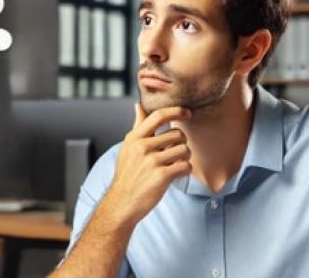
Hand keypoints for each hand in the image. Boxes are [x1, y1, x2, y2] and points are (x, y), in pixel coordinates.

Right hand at [101, 104, 192, 226]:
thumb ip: (138, 126)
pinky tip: (176, 174)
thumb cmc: (127, 175)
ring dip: (184, 158)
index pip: (159, 115)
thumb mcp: (128, 148)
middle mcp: (142, 147)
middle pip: (177, 134)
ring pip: (184, 150)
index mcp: (134, 137)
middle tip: (174, 154)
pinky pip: (185, 166)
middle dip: (181, 144)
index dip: (176, 111)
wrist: (122, 203)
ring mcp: (151, 161)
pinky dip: (184, 170)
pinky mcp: (161, 176)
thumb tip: (139, 105)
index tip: (187, 113)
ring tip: (174, 165)